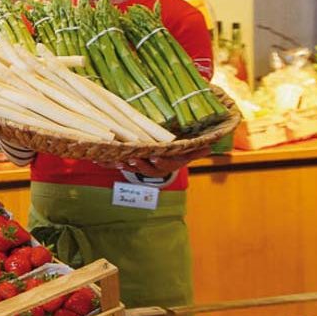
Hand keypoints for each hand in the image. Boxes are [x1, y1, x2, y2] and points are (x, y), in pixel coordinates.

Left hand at [96, 146, 211, 176]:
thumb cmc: (176, 154)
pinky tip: (105, 160)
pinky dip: (113, 164)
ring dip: (125, 165)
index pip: (165, 164)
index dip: (160, 161)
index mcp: (168, 165)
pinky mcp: (131, 166)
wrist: (164, 162)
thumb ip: (195, 150)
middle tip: (133, 159)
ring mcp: (142, 168)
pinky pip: (122, 166)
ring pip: (133, 168)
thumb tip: (210, 146)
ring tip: (119, 160)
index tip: (155, 157)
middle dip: (140, 164)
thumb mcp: (186, 153)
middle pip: (147, 169)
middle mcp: (154, 168)